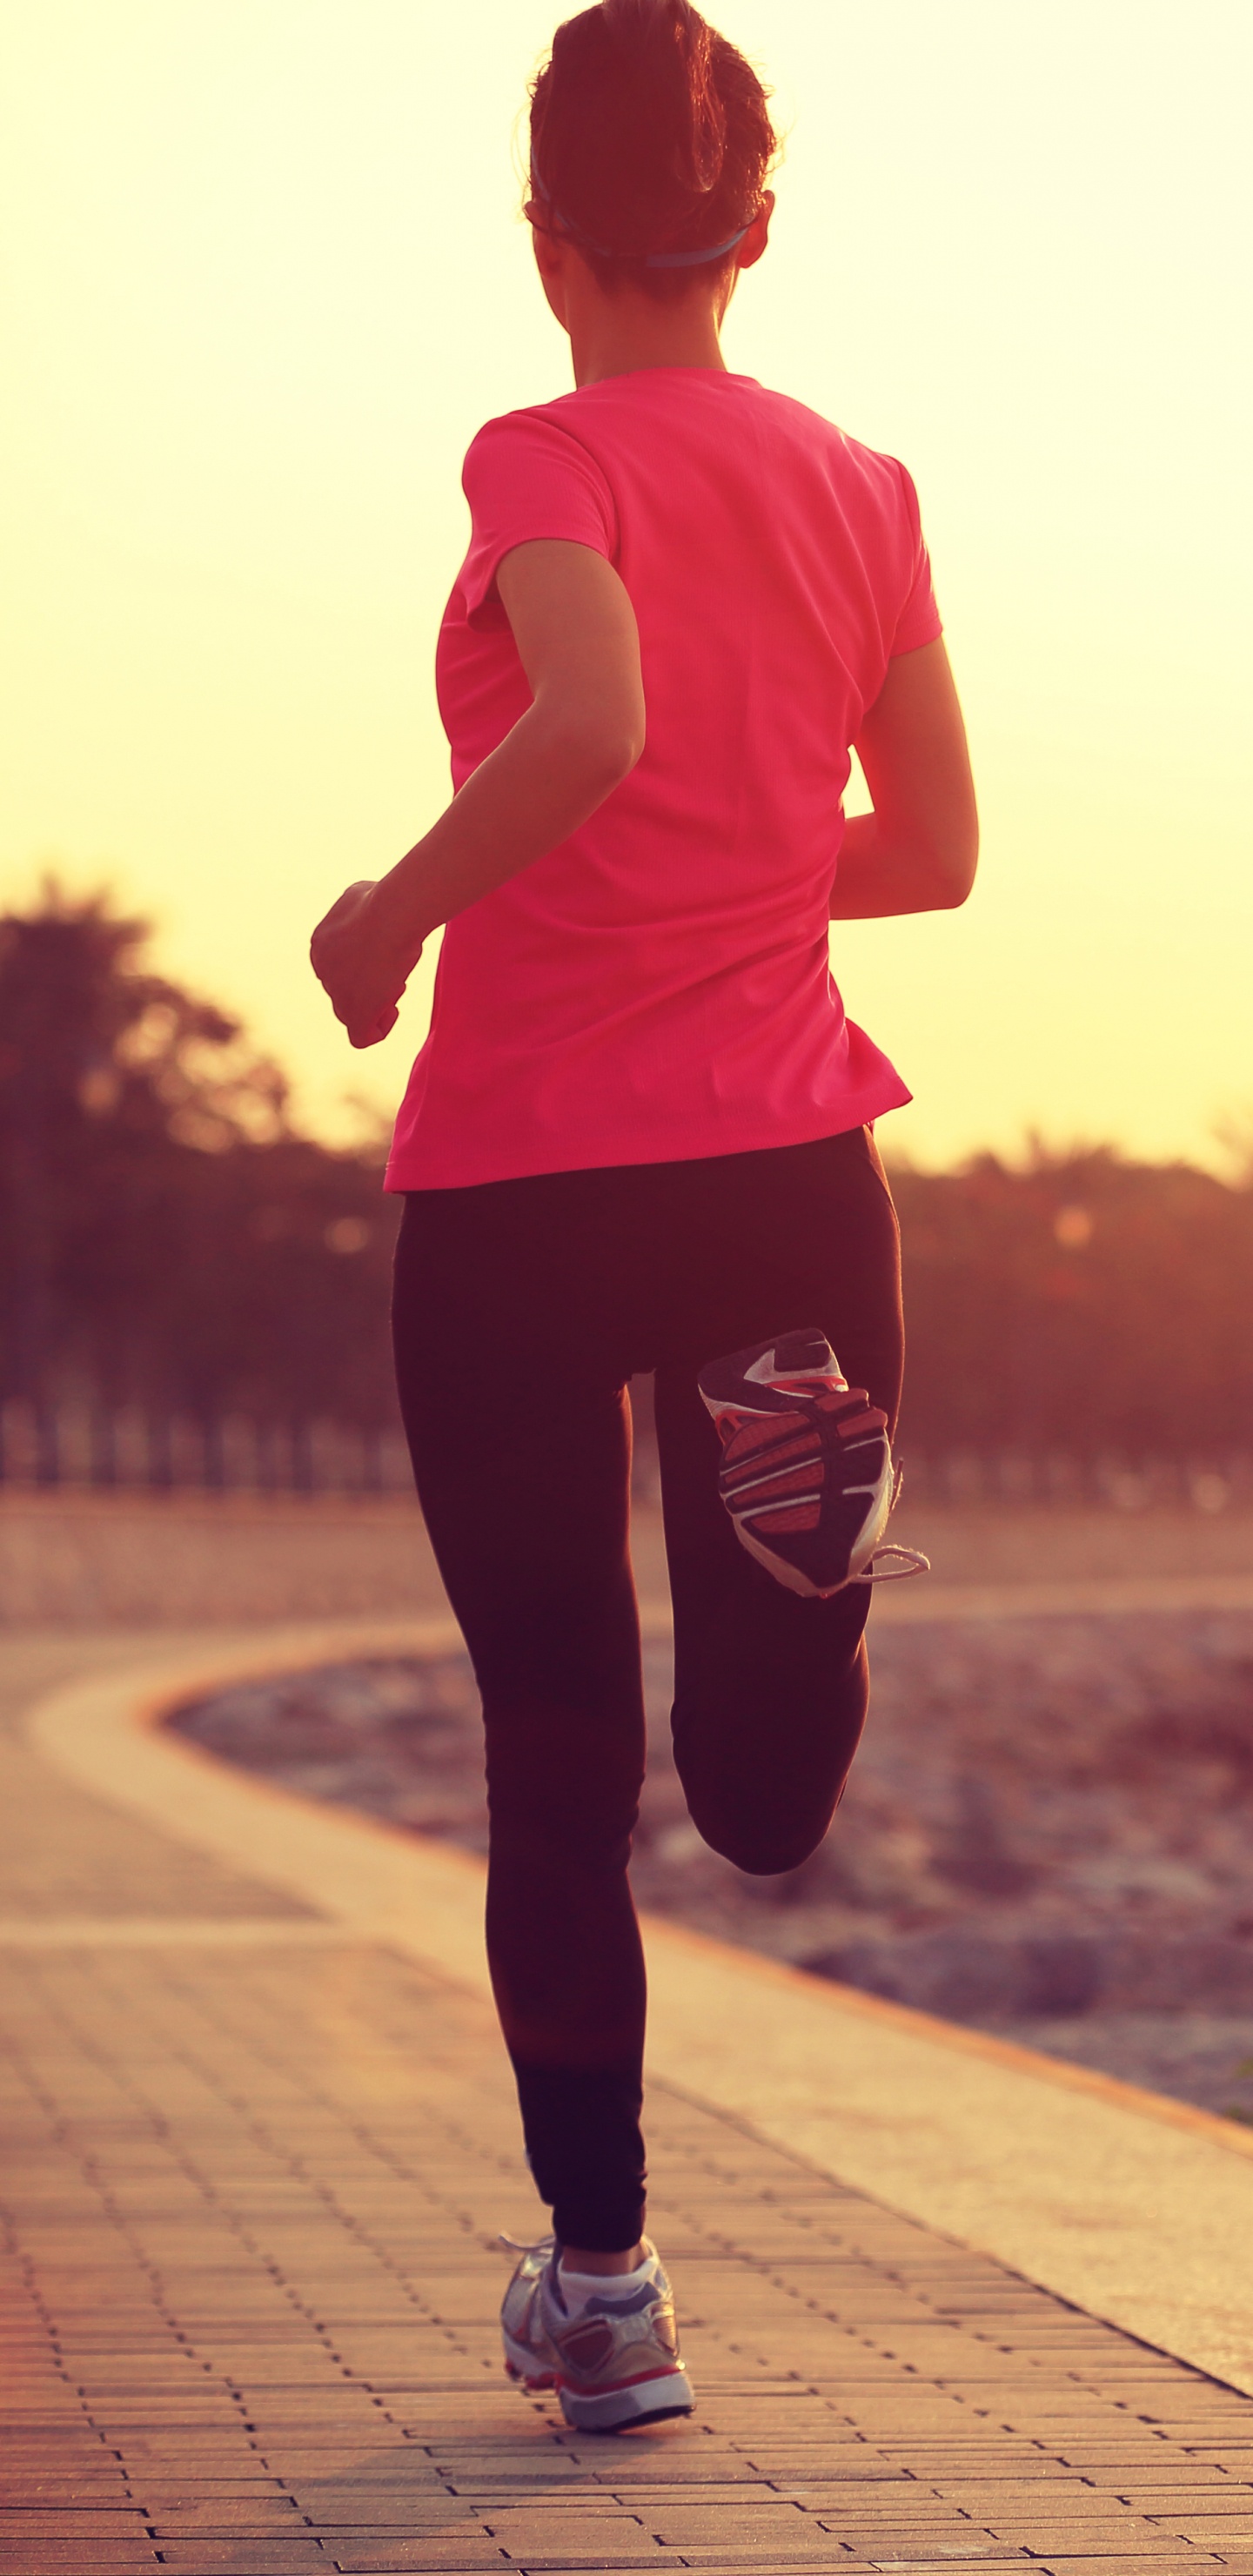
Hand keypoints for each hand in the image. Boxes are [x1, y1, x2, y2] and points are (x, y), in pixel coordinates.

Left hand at [309, 880, 420, 1047]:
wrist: (390, 915)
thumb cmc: (382, 901)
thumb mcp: (360, 895)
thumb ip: (356, 910)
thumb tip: (364, 907)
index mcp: (320, 945)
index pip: (340, 968)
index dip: (365, 965)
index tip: (385, 953)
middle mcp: (323, 972)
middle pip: (345, 992)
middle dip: (372, 985)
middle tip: (394, 970)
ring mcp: (337, 994)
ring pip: (352, 1014)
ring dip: (376, 1005)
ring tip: (395, 984)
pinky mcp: (355, 1013)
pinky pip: (361, 1037)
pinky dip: (379, 1028)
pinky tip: (391, 1009)